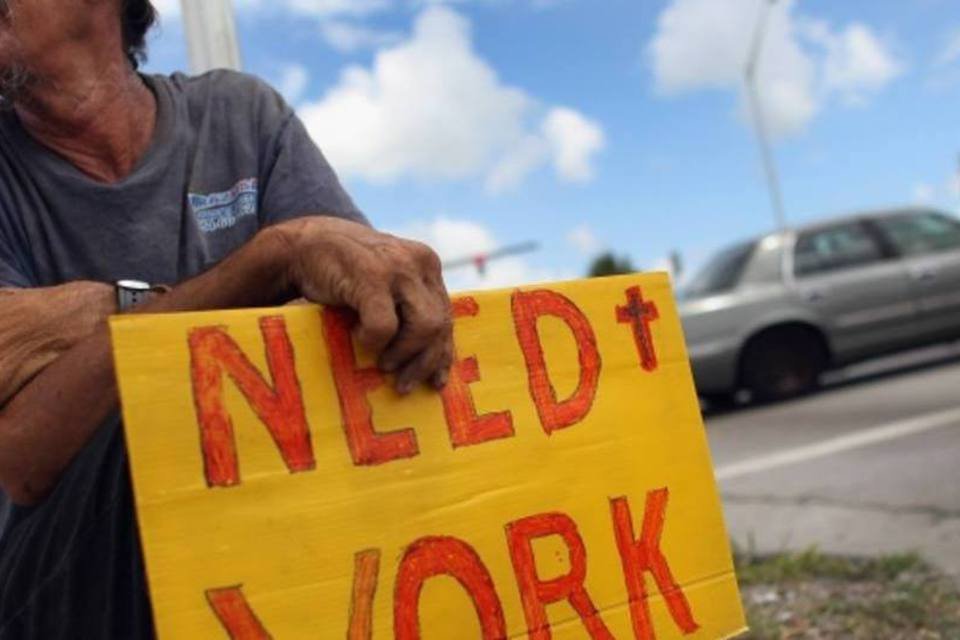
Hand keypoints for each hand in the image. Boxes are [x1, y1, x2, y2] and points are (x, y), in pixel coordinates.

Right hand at [273, 217, 452, 393]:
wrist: (304, 244)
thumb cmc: (343, 272)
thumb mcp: (386, 284)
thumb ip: (408, 307)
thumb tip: (429, 359)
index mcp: (427, 265)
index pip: (446, 316)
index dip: (443, 352)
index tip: (436, 381)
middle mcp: (420, 262)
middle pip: (440, 325)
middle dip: (425, 362)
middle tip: (403, 384)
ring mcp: (398, 268)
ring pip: (424, 327)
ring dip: (403, 353)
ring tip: (382, 363)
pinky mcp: (372, 277)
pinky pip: (385, 327)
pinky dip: (372, 340)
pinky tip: (357, 334)